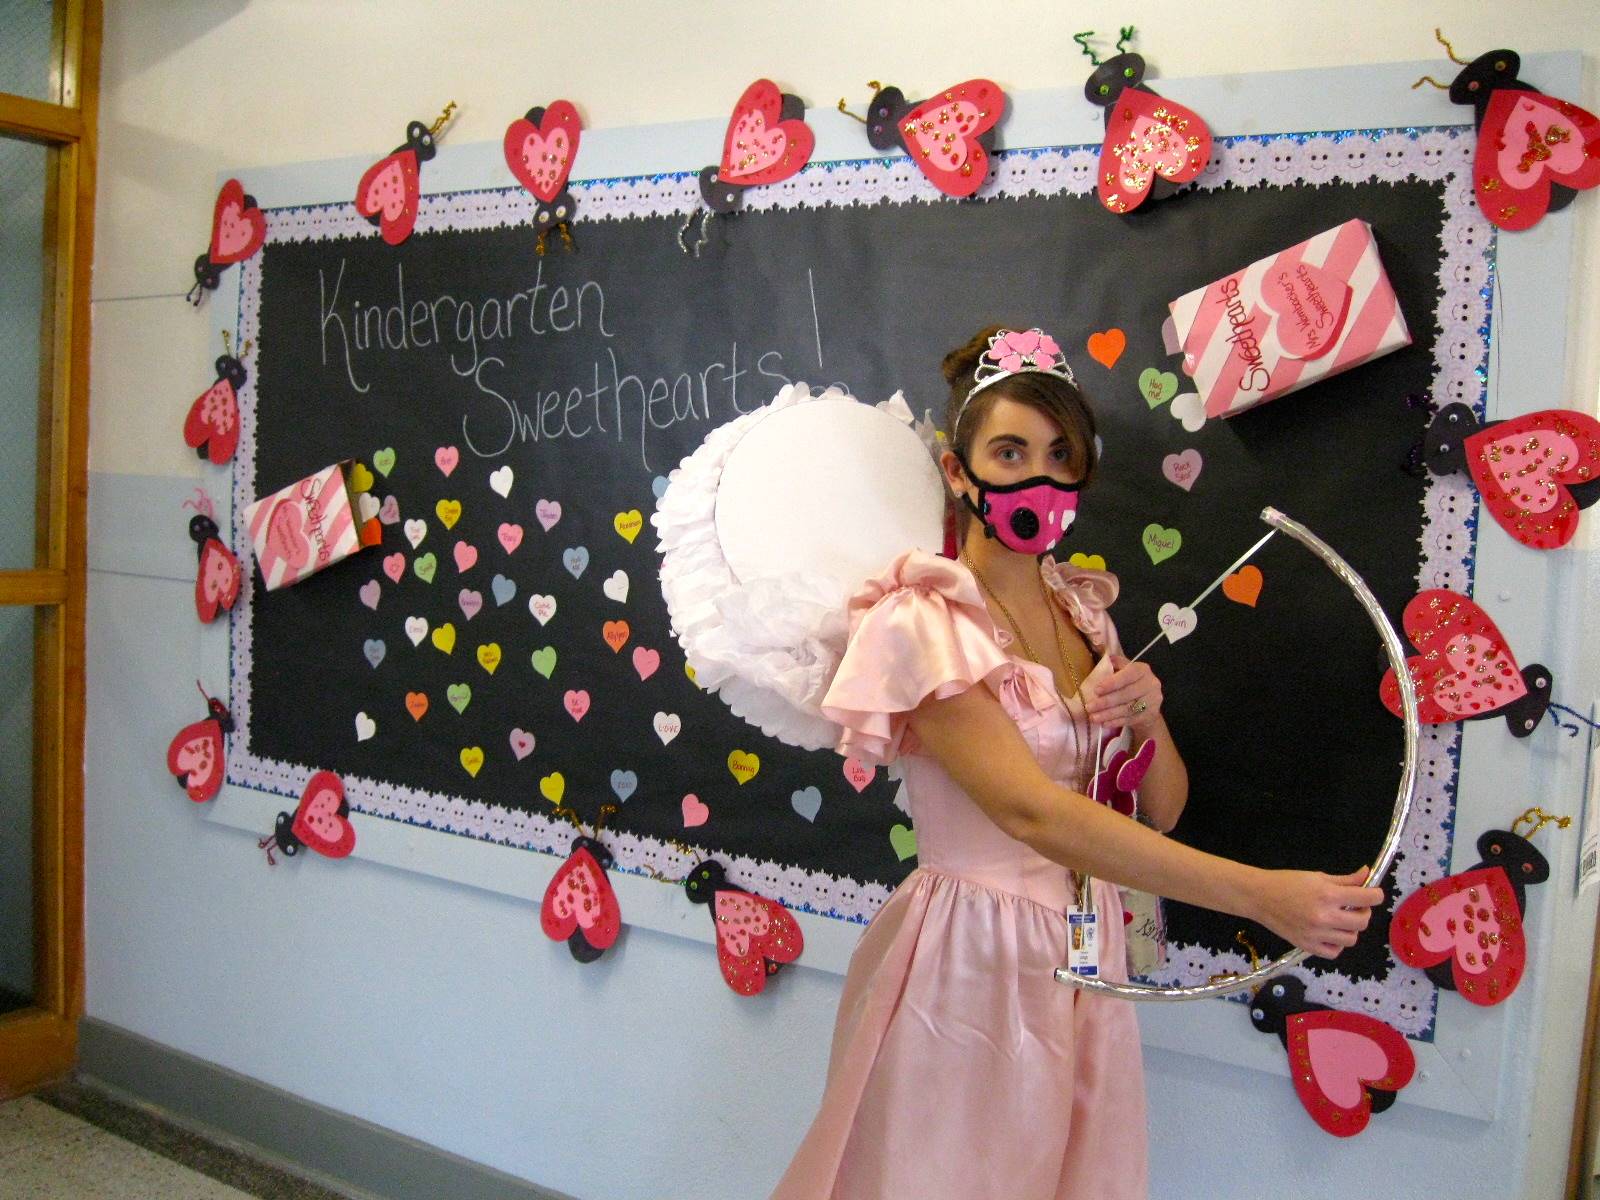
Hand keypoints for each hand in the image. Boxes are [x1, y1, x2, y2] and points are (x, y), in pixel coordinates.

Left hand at [1082, 652, 1163, 733]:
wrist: (1148, 703)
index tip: (1096, 690)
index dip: (1112, 683)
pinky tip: (1104, 723)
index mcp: (1143, 670)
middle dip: (1106, 702)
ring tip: (1093, 717)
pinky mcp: (1150, 715)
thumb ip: (1115, 664)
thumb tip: (1106, 659)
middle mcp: (1151, 684)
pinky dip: (1116, 722)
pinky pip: (1130, 719)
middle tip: (1089, 707)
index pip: (1128, 675)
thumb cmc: (1129, 683)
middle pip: (1126, 694)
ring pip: (1128, 709)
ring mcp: (1153, 701)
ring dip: (1108, 714)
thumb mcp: (1123, 670)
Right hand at [1250, 868, 1384, 958]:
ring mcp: (1316, 934)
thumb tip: (1367, 874)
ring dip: (1350, 928)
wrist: (1259, 897)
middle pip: (1363, 921)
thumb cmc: (1286, 882)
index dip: (1375, 895)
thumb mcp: (1317, 877)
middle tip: (1353, 906)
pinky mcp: (1307, 946)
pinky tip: (1330, 933)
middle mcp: (1324, 916)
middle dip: (1363, 912)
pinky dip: (1337, 944)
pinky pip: (1334, 952)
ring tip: (1340, 920)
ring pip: (1351, 939)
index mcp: (1328, 895)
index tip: (1373, 894)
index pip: (1367, 898)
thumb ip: (1346, 879)